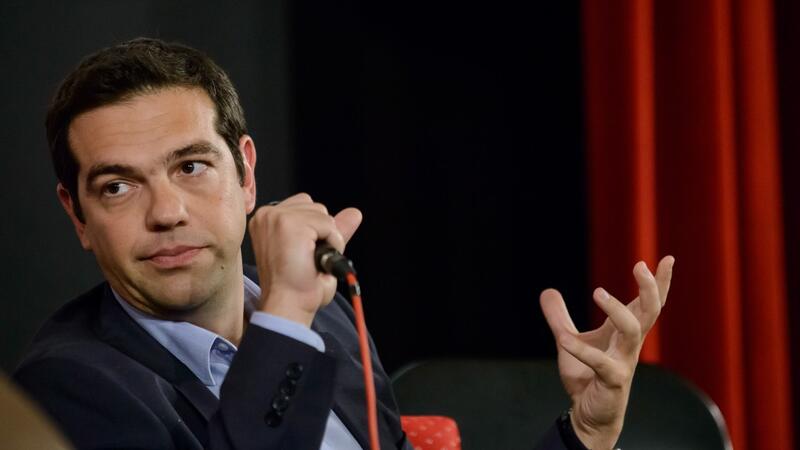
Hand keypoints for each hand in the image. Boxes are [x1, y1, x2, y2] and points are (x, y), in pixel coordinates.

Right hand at [248, 193, 361, 326]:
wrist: (288, 305)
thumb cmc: (297, 286)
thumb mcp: (317, 252)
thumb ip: (333, 229)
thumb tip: (355, 213)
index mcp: (267, 220)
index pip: (303, 205)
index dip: (314, 230)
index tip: (303, 253)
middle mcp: (267, 215)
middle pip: (314, 205)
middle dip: (321, 231)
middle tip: (308, 259)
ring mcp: (277, 217)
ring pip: (322, 213)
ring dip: (327, 237)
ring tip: (310, 260)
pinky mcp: (290, 224)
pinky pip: (328, 224)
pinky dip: (332, 242)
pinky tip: (316, 259)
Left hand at [540, 256, 674, 448]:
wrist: (589, 414)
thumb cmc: (587, 377)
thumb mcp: (568, 340)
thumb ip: (559, 317)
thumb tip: (547, 291)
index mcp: (625, 332)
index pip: (647, 303)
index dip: (659, 282)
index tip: (668, 258)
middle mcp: (629, 344)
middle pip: (649, 311)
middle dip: (650, 288)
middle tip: (640, 265)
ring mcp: (623, 361)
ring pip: (632, 330)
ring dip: (617, 309)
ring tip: (597, 292)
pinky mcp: (612, 380)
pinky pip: (600, 362)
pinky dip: (580, 350)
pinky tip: (564, 340)